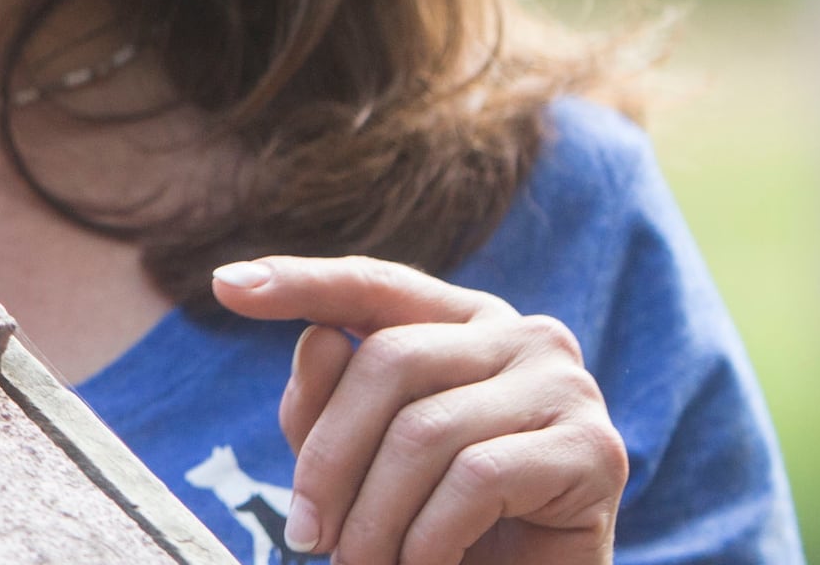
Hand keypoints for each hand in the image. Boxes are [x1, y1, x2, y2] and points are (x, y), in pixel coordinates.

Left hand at [212, 255, 622, 564]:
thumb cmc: (446, 529)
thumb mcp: (365, 463)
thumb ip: (331, 404)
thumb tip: (316, 339)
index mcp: (466, 322)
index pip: (374, 283)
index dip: (301, 280)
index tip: (225, 286)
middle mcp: (526, 335)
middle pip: (389, 362)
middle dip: (330, 460)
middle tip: (307, 540)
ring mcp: (567, 386)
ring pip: (426, 431)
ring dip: (375, 518)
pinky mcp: (594, 451)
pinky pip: (477, 480)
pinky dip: (430, 538)